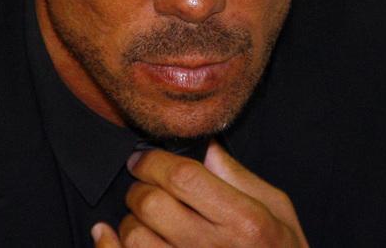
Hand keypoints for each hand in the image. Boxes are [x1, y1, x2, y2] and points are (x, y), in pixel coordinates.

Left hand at [92, 140, 307, 246]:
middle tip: (144, 187)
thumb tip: (205, 147)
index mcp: (245, 222)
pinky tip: (106, 233)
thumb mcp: (279, 212)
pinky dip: (107, 245)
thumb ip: (241, 178)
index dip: (154, 161)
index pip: (184, 177)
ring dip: (130, 221)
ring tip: (143, 219)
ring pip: (135, 237)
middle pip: (152, 204)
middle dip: (139, 188)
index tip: (144, 159)